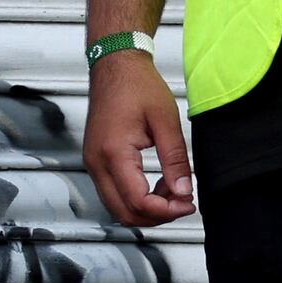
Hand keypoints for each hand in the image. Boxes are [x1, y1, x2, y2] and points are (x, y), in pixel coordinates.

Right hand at [83, 49, 194, 225]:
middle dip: (156, 216)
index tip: (188, 203)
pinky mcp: (96, 161)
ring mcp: (93, 164)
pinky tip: (157, 185)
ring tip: (172, 192)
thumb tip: (183, 192)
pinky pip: (114, 193)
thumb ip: (175, 159)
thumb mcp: (166, 120)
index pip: (138, 201)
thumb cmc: (137, 86)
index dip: (166, 210)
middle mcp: (97, 163)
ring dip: (146, 209)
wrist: (115, 67)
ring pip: (117, 207)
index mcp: (114, 153)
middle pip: (123, 213)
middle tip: (183, 203)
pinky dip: (136, 198)